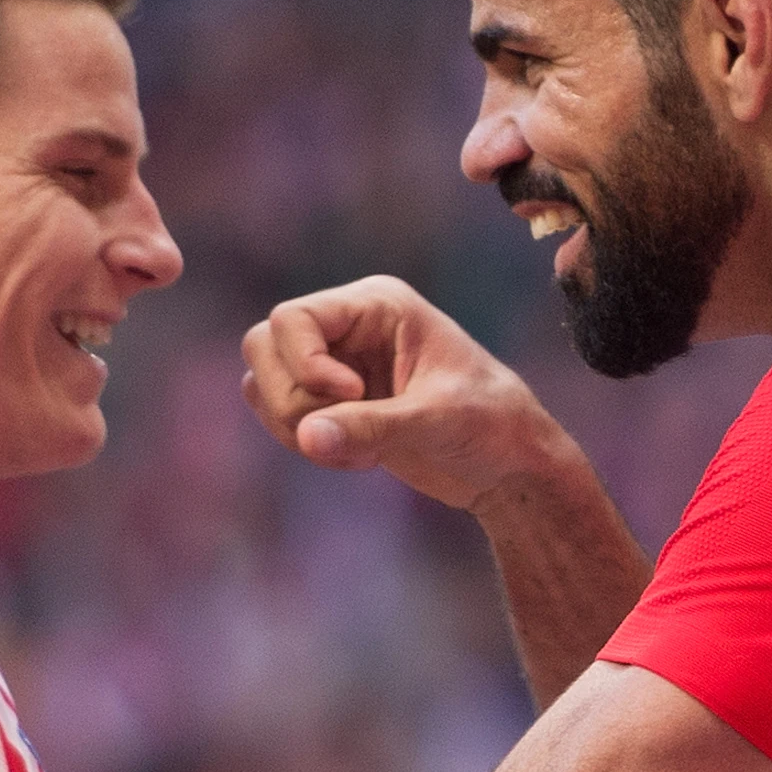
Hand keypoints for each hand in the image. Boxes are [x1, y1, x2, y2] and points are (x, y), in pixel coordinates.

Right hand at [240, 276, 574, 510]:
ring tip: (359, 452)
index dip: (304, 364)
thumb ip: (371, 426)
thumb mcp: (436, 421)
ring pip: (263, 382)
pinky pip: (279, 413)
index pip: (293, 318)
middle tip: (348, 434)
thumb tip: (307, 436)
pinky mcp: (330, 404)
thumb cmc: (490, 425)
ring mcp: (334, 364)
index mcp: (377, 305)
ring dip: (296, 426)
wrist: (508, 466)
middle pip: (264, 345)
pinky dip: (306, 442)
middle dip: (293, 399)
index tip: (353, 396)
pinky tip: (359, 459)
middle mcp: (348, 327)